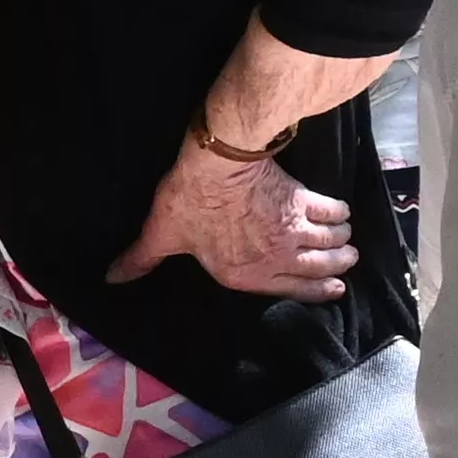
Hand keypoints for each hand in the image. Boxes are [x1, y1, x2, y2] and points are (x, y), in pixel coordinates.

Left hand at [107, 136, 354, 300]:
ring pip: (330, 241)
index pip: (292, 291)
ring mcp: (293, 230)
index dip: (318, 292)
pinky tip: (342, 211)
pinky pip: (330, 211)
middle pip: (319, 266)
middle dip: (336, 266)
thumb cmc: (188, 202)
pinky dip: (339, 212)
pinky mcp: (302, 200)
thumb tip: (111, 278)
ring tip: (346, 239)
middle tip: (346, 261)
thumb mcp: (161, 234)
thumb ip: (141, 259)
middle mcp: (277, 257)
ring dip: (340, 241)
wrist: (217, 165)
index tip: (336, 289)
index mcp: (246, 275)